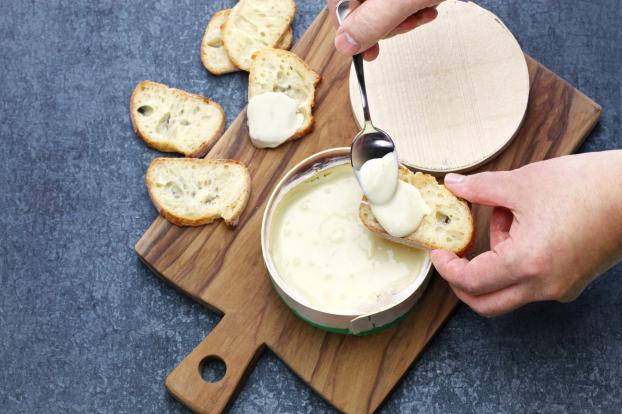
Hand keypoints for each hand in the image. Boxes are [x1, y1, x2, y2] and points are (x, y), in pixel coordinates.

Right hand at [328, 0, 443, 59]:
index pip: (340, 8)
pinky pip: (395, 0)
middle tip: (409, 23)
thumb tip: (343, 45)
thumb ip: (372, 22)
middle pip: (360, 8)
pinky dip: (412, 6)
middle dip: (387, 23)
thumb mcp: (400, 0)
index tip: (370, 53)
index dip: (354, 33)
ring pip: (380, 6)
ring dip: (404, 16)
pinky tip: (427, 6)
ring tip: (424, 11)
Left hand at [431, 151, 621, 316]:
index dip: (447, 269)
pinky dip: (517, 261)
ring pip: (509, 289)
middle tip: (453, 257)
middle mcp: (544, 286)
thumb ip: (479, 188)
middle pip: (486, 303)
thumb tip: (452, 184)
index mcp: (526, 264)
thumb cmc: (587, 186)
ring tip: (507, 216)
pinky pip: (532, 282)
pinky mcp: (572, 282)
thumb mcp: (522, 183)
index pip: (471, 283)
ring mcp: (561, 288)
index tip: (439, 253)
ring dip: (494, 260)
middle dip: (463, 282)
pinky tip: (526, 225)